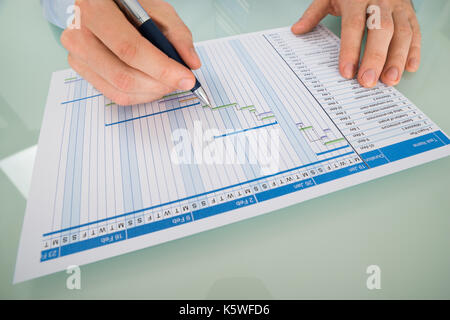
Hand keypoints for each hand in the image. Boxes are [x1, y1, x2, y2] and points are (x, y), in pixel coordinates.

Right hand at [61, 0, 199, 105]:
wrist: (101, 5)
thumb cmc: (127, 4)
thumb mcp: (156, 9)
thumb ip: (177, 34)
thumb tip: (192, 63)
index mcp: (95, 8)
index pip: (129, 49)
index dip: (161, 68)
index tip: (186, 78)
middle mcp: (79, 34)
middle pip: (123, 76)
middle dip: (159, 84)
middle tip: (181, 82)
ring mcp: (76, 55)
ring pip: (120, 90)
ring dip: (152, 92)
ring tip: (168, 83)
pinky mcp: (81, 70)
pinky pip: (114, 94)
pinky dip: (140, 95)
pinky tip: (153, 86)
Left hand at [291, 0, 420, 87]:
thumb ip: (313, 14)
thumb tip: (297, 30)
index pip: (354, 25)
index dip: (350, 50)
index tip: (346, 72)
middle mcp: (380, 1)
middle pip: (381, 30)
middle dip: (375, 58)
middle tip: (367, 81)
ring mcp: (398, 6)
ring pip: (402, 32)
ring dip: (397, 58)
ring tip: (389, 81)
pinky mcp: (410, 12)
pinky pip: (415, 31)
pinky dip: (414, 50)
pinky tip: (409, 68)